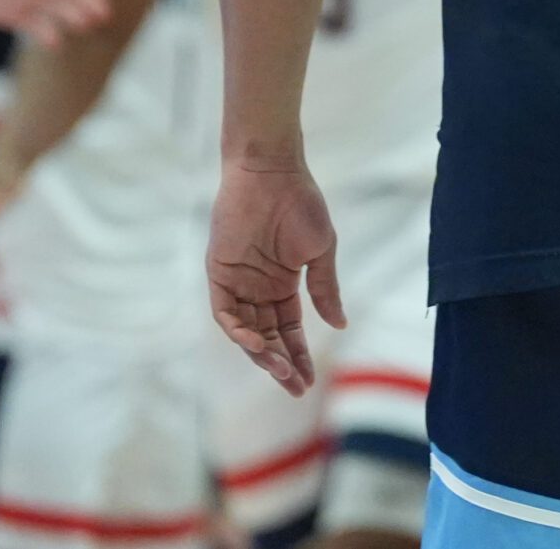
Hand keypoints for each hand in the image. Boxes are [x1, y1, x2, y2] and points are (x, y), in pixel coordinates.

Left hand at [208, 159, 342, 396]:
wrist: (272, 172)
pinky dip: (238, 330)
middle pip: (268, 337)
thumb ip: (325, 289)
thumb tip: (339, 325)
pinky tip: (257, 342)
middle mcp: (258, 289)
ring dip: (261, 353)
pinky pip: (225, 312)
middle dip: (281, 364)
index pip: (289, 330)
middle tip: (296, 388)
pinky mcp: (219, 274)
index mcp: (284, 285)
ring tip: (280, 370)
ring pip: (246, 331)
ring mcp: (237, 283)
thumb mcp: (320, 251)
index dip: (299, 356)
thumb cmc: (300, 204)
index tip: (310, 381)